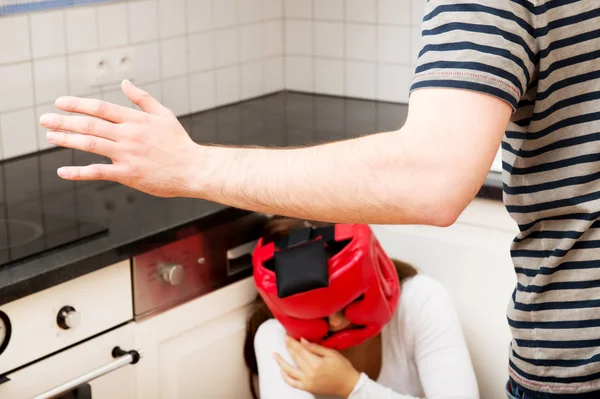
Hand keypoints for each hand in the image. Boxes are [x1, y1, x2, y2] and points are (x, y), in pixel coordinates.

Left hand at [39, 80, 202, 197]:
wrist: (193, 169)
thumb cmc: (179, 143)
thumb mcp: (164, 115)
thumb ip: (142, 99)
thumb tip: (125, 83)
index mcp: (136, 120)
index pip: (100, 108)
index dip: (78, 104)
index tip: (60, 103)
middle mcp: (128, 135)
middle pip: (90, 124)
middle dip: (64, 120)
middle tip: (44, 119)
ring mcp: (127, 155)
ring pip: (90, 144)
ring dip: (67, 139)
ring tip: (50, 136)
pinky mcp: (128, 174)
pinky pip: (98, 172)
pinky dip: (78, 172)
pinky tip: (63, 172)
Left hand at [274, 336, 359, 397]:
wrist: (348, 384)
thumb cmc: (342, 368)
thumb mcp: (331, 353)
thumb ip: (316, 347)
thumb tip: (302, 340)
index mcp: (316, 363)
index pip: (300, 350)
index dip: (292, 342)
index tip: (286, 336)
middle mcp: (309, 373)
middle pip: (295, 358)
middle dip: (288, 348)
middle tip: (283, 340)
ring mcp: (307, 382)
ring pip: (289, 371)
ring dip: (281, 362)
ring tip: (275, 355)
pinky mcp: (308, 388)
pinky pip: (293, 383)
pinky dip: (285, 377)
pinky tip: (282, 371)